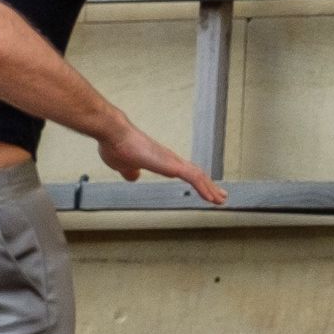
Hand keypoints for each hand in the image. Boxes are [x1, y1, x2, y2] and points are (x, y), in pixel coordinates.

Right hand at [96, 116, 230, 205]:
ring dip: (210, 188)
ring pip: (198, 175)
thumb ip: (129, 171)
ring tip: (220, 200)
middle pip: (195, 173)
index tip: (203, 189)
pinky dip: (204, 187)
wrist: (113, 134)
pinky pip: (193, 177)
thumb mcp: (122, 165)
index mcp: (161, 161)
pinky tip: (211, 197)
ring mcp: (172, 160)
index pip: (183, 172)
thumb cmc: (115, 146)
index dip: (195, 181)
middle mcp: (170, 159)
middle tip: (220, 196)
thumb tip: (133, 176)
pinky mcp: (171, 164)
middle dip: (209, 186)